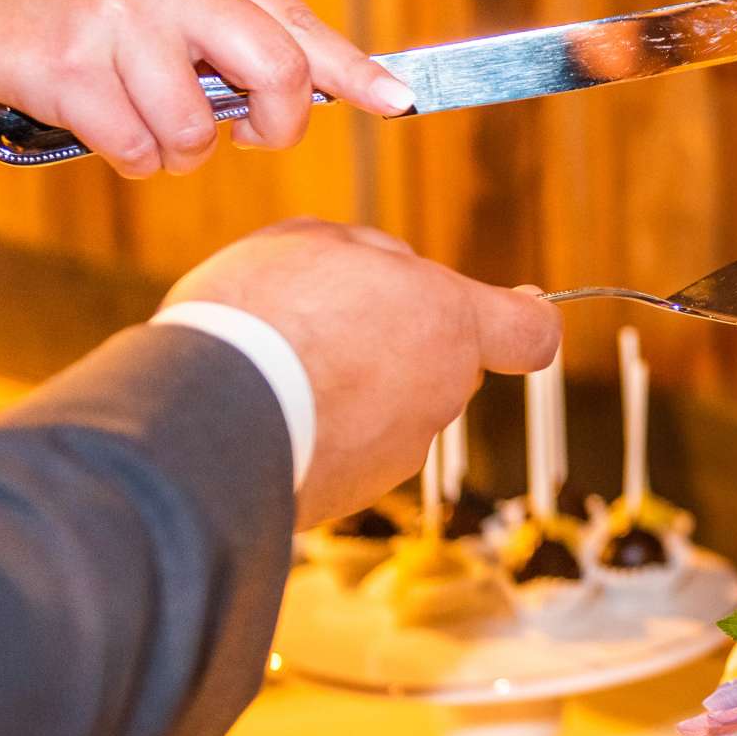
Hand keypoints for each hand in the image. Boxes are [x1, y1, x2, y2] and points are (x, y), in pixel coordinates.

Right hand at [0, 0, 414, 176]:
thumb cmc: (67, 3)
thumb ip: (226, 26)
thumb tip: (312, 88)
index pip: (298, 21)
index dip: (355, 69)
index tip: (400, 100)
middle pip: (278, 75)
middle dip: (274, 128)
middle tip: (251, 140)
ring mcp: (120, 21)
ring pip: (199, 133)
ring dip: (175, 152)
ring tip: (137, 121)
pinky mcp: (73, 68)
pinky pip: (137, 152)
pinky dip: (125, 158)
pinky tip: (95, 124)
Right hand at [162, 220, 560, 524]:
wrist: (208, 415)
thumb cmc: (262, 314)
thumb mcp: (314, 240)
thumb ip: (369, 254)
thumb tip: (383, 268)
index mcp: (447, 322)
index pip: (529, 332)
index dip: (523, 320)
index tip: (519, 310)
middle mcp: (439, 394)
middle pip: (443, 363)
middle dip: (402, 341)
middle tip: (329, 317)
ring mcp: (398, 452)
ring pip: (393, 408)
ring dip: (355, 388)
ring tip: (284, 366)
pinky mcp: (353, 495)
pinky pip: (349, 450)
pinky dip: (322, 432)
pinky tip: (273, 409)